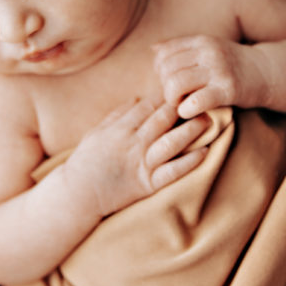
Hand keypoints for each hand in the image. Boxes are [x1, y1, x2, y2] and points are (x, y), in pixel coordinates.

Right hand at [65, 98, 208, 216]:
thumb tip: (137, 99)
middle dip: (181, 107)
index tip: (179, 90)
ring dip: (191, 129)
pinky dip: (190, 162)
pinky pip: (173, 172)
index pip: (147, 106)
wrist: (78, 195)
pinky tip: (205, 152)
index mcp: (119, 128)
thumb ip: (116, 115)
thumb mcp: (96, 132)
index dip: (165, 96)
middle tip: (199, 98)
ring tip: (208, 120)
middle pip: (162, 119)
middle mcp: (132, 144)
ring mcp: (141, 164)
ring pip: (172, 142)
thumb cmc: (85, 163)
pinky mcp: (148, 184)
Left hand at [153, 35, 266, 117]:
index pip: (163, 53)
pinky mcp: (229, 89)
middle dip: (165, 87)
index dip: (159, 71)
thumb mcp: (208, 50)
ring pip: (176, 83)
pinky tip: (189, 112)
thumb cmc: (233, 65)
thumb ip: (182, 49)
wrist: (268, 72)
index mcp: (201, 41)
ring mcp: (219, 70)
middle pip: (166, 69)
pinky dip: (186, 109)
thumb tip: (153, 49)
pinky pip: (197, 100)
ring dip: (172, 99)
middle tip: (176, 97)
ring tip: (181, 104)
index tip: (169, 81)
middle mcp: (208, 52)